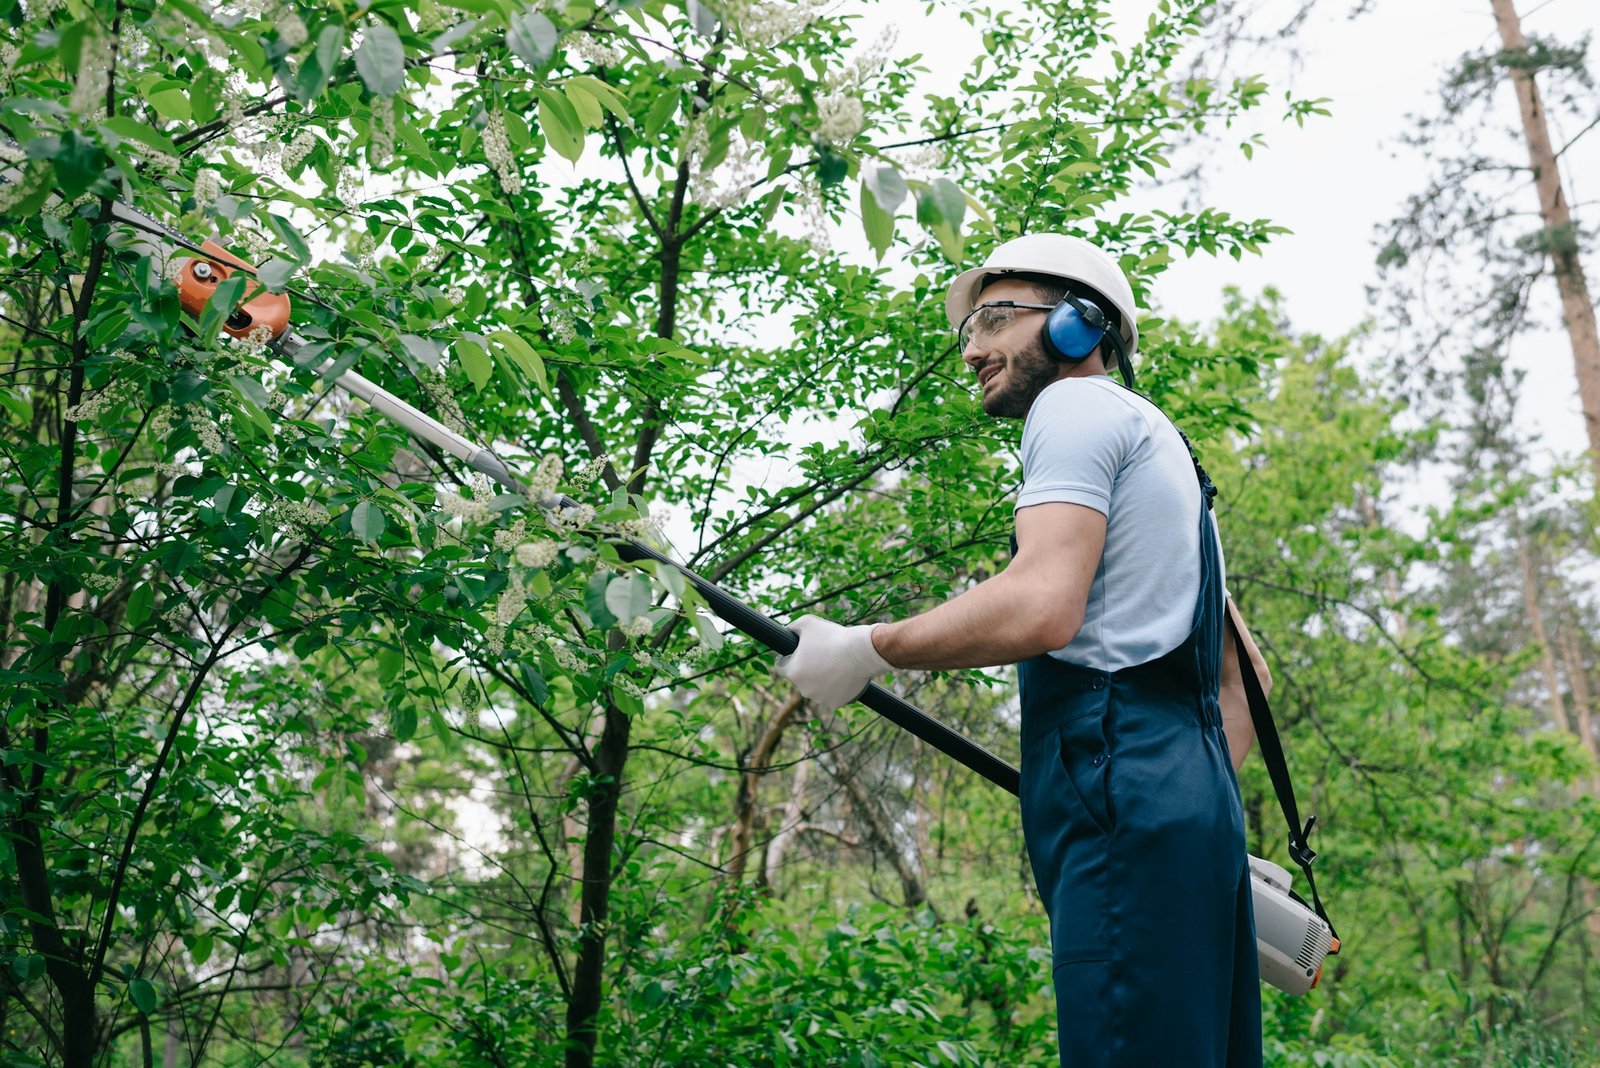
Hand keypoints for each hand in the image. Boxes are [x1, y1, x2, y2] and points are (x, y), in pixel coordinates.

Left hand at [774, 614, 891, 711]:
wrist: (861, 652)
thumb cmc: (833, 636)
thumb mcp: (807, 622)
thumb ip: (792, 627)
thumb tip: (788, 632)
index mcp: (793, 672)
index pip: (781, 667)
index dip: (788, 658)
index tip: (797, 653)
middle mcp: (803, 689)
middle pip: (800, 678)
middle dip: (807, 668)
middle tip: (821, 656)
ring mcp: (820, 698)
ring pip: (815, 688)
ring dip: (820, 679)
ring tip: (834, 665)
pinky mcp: (835, 703)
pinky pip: (830, 695)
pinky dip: (834, 688)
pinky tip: (841, 676)